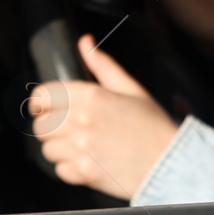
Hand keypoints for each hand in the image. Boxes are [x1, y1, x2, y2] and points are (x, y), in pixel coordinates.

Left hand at [29, 34, 179, 199]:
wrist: (172, 162)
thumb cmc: (154, 127)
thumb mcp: (131, 89)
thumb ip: (103, 65)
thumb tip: (85, 42)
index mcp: (91, 96)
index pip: (42, 96)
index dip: (40, 104)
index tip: (45, 110)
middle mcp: (82, 120)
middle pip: (40, 126)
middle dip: (52, 130)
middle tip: (71, 133)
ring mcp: (82, 147)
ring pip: (48, 150)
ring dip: (61, 151)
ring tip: (84, 149)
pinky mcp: (85, 172)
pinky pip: (60, 171)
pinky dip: (71, 170)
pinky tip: (90, 163)